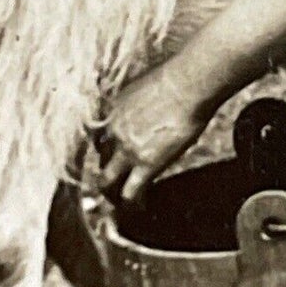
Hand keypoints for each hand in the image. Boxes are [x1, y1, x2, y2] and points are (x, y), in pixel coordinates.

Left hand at [96, 63, 214, 204]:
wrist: (187, 83)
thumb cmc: (176, 78)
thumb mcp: (146, 86)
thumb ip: (140, 102)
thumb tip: (150, 104)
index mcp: (112, 111)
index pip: (99, 138)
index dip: (106, 150)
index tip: (114, 158)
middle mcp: (113, 131)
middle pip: (100, 161)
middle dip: (107, 175)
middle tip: (116, 186)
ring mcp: (127, 150)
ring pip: (107, 182)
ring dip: (113, 195)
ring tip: (124, 203)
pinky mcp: (145, 164)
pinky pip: (130, 193)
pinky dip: (132, 205)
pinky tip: (141, 208)